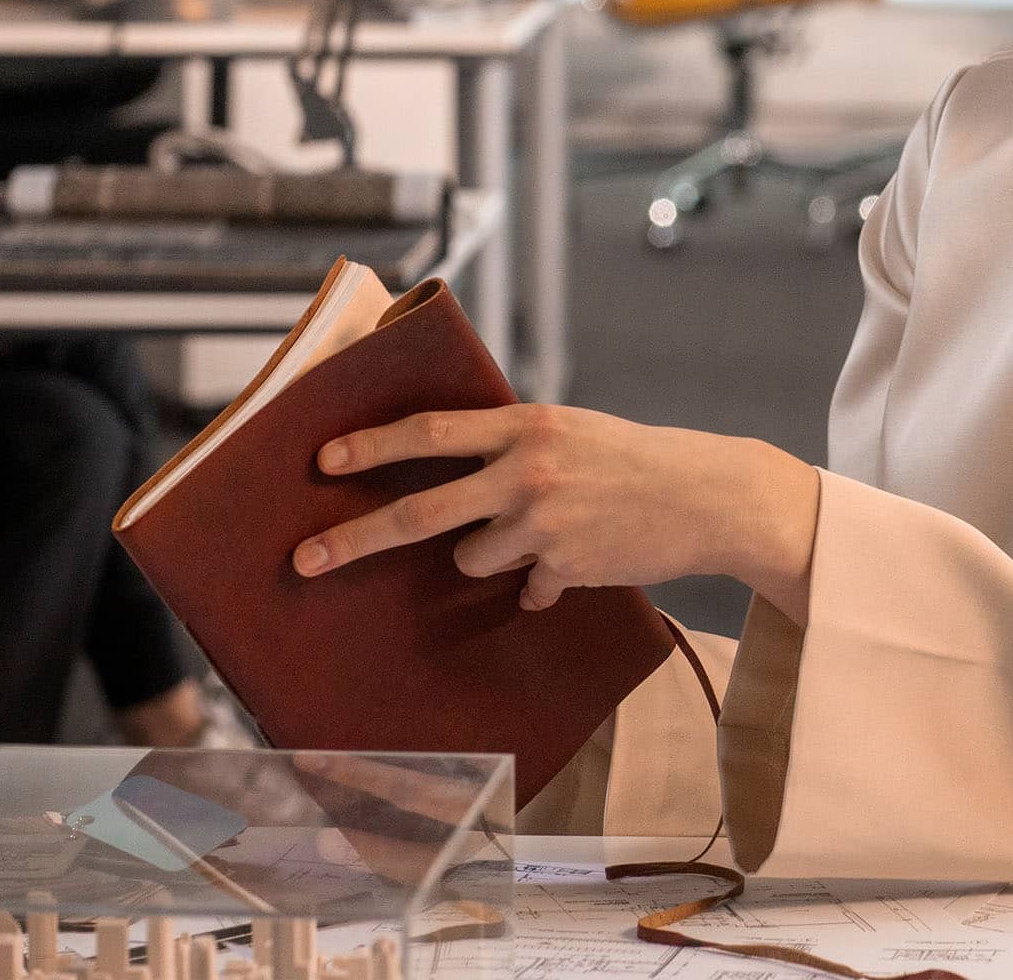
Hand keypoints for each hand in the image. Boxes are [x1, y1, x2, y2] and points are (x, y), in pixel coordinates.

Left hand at [293, 406, 821, 623]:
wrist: (708, 495)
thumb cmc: (633, 460)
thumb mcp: (570, 432)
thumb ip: (510, 447)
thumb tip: (446, 477)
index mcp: (526, 425)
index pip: (430, 432)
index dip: (372, 446)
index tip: (322, 459)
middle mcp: (526, 471)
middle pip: (419, 512)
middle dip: (355, 539)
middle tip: (305, 559)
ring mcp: (543, 523)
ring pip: (471, 557)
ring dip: (493, 554)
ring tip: (551, 532)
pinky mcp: (563, 567)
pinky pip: (525, 586)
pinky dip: (545, 580)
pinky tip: (588, 556)